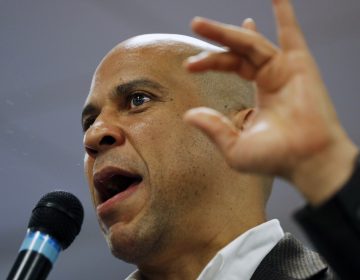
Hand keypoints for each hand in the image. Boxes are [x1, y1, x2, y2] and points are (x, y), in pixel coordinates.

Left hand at [184, 0, 357, 203]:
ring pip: (252, 42)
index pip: (231, 66)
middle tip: (195, 24)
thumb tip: (188, 115)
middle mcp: (271, 77)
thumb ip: (213, 128)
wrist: (307, 160)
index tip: (188, 66)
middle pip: (238, 49)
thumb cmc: (275, 159)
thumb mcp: (234, 147)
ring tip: (201, 22)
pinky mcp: (299, 65)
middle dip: (216, 37)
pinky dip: (284, 13)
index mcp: (258, 93)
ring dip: (229, 30)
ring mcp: (284, 69)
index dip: (209, 62)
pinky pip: (290, 34)